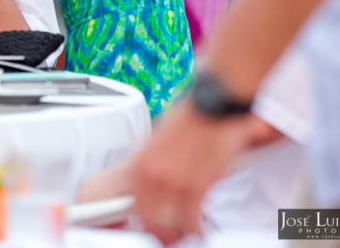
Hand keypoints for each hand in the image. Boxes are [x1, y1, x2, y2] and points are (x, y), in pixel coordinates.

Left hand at [133, 100, 251, 244]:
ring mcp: (174, 181)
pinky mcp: (197, 185)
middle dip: (158, 232)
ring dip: (178, 232)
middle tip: (166, 236)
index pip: (127, 204)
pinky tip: (199, 226)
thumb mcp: (159, 141)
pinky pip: (191, 221)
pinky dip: (196, 228)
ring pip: (169, 225)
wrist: (213, 105)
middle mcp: (152, 174)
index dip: (131, 222)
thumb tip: (149, 186)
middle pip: (148, 220)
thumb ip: (153, 165)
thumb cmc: (191, 119)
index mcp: (140, 162)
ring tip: (185, 232)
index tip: (137, 228)